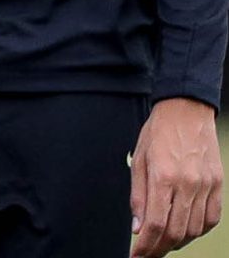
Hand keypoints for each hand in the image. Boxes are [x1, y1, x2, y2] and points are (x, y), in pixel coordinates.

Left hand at [132, 97, 221, 255]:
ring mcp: (206, 186)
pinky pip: (211, 219)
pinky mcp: (218, 185)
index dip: (145, 246)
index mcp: (163, 177)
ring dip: (178, 242)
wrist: (186, 112)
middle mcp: (188, 184)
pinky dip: (198, 230)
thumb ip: (138, 196)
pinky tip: (185, 230)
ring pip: (194, 229)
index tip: (136, 255)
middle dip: (159, 249)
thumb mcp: (138, 161)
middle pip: (175, 232)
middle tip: (148, 254)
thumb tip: (137, 227)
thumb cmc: (157, 133)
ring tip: (163, 243)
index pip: (155, 224)